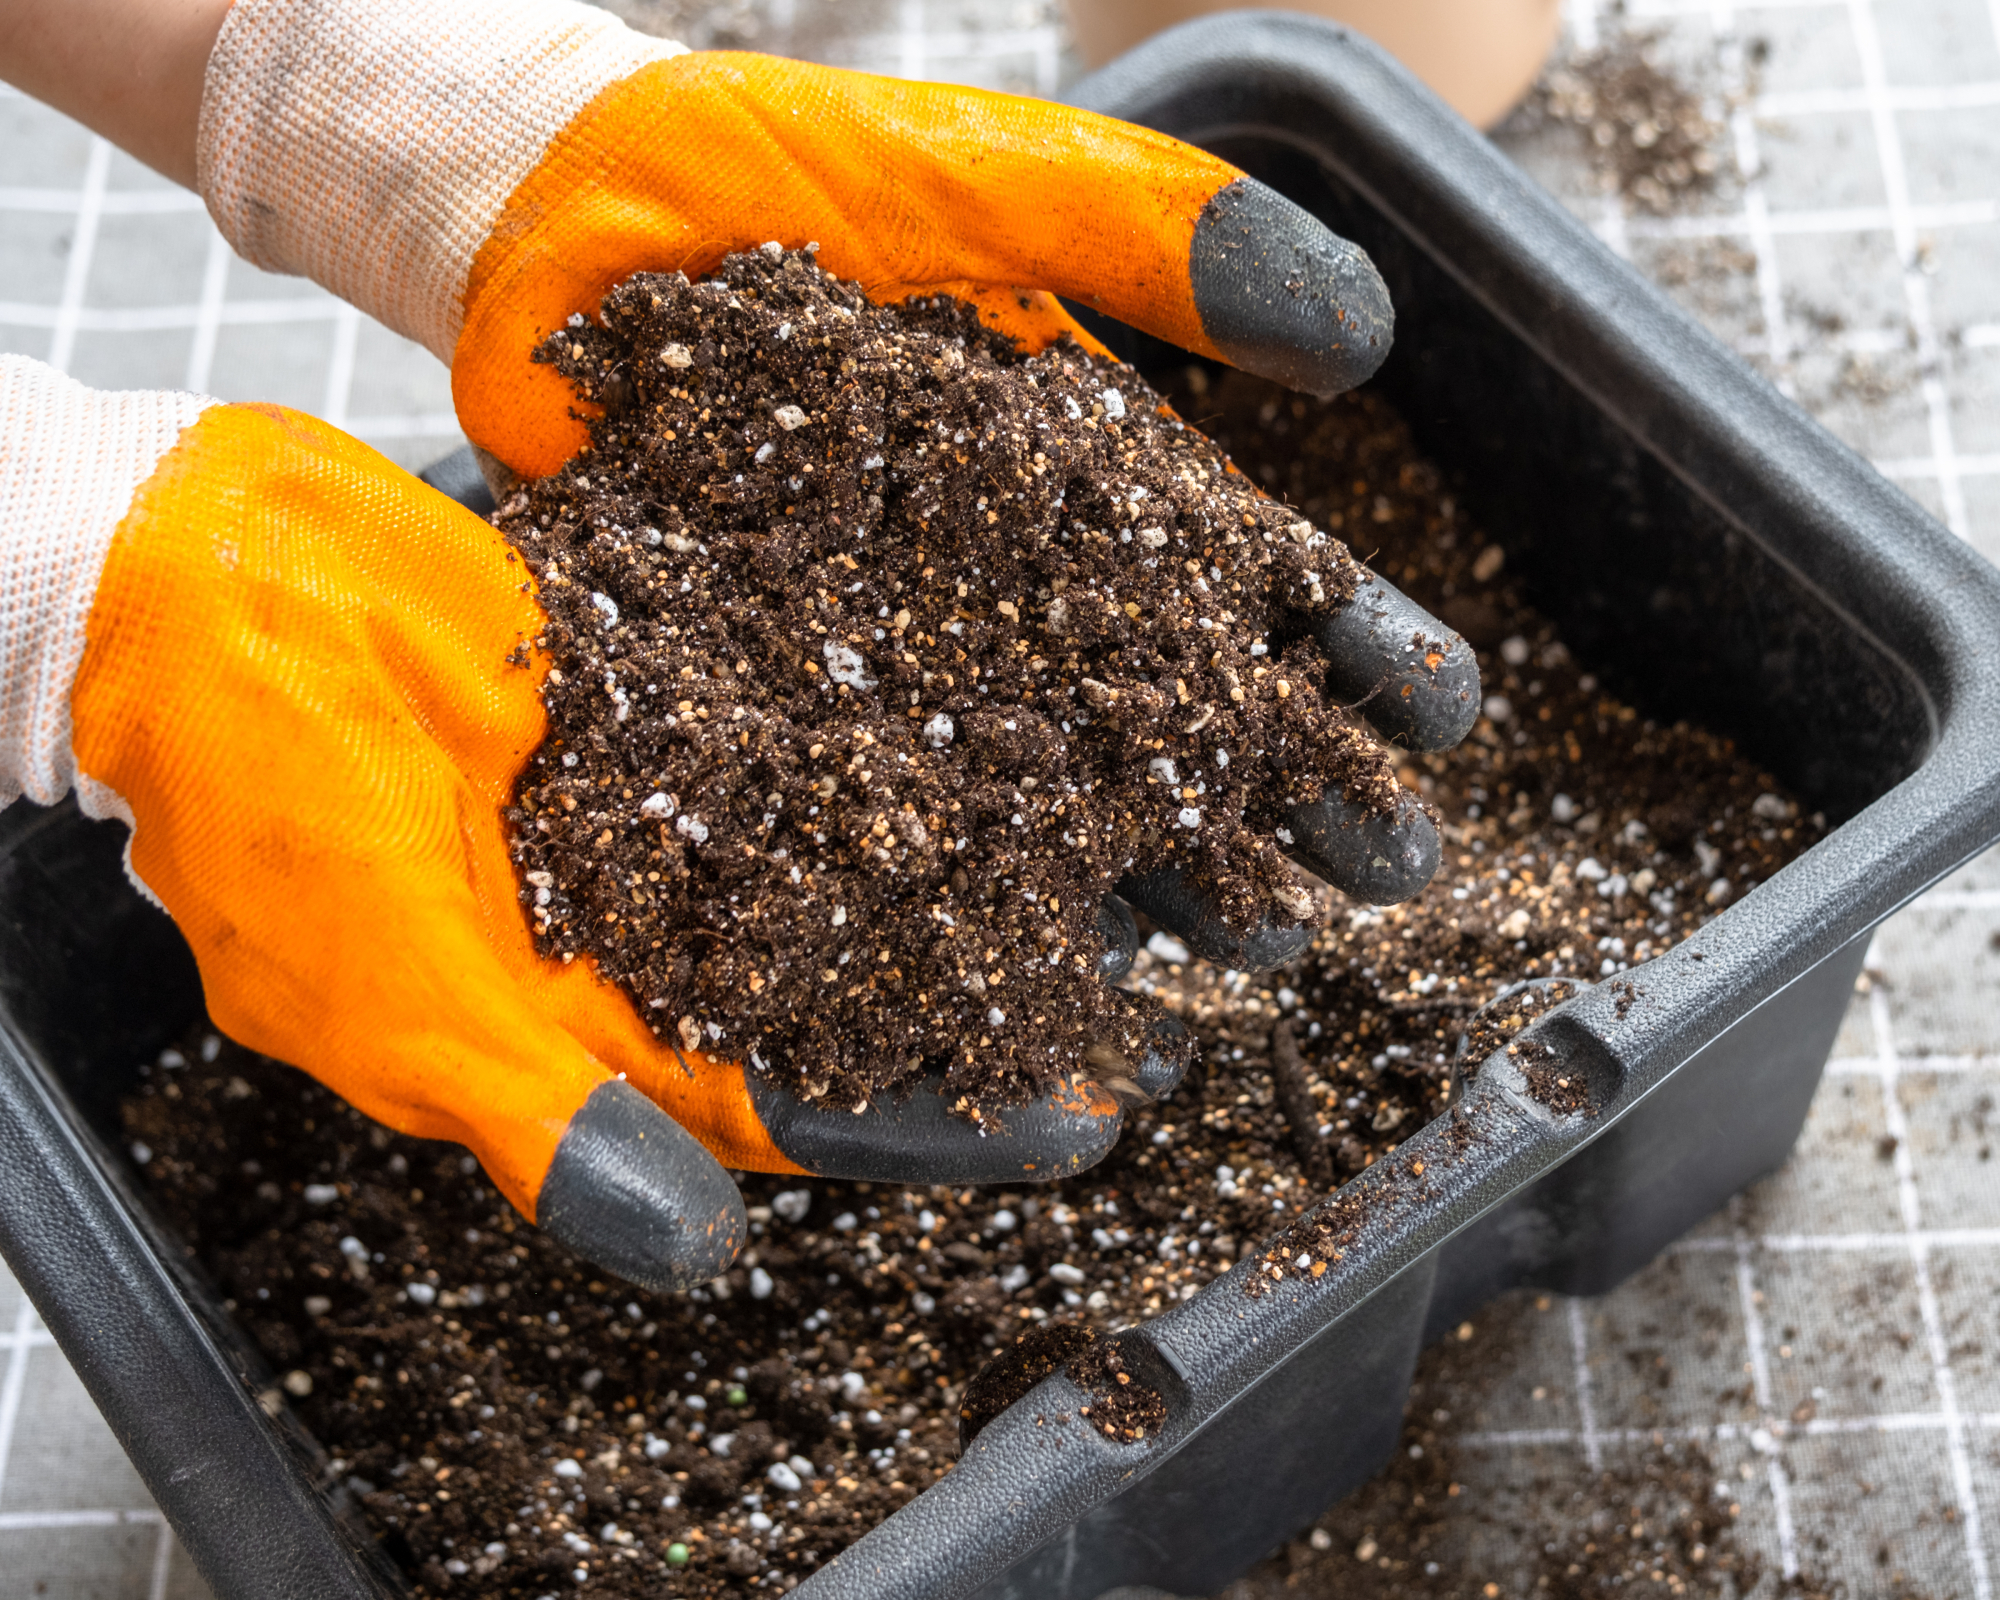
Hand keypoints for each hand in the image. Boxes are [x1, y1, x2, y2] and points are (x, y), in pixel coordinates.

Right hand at [38, 376, 1179, 1291]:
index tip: (1087, 1119)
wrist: (185, 580)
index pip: (804, 1100)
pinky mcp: (685, 659)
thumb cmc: (251, 799)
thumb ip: (552, 1118)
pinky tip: (1041, 683)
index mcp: (597, 1021)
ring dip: (1005, 842)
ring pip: (876, 829)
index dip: (943, 1120)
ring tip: (1153, 840)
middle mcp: (663, 911)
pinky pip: (832, 689)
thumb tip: (697, 1259)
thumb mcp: (392, 988)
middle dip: (1017, 985)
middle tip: (1180, 989)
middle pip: (872, 970)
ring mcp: (681, 781)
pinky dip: (928, 694)